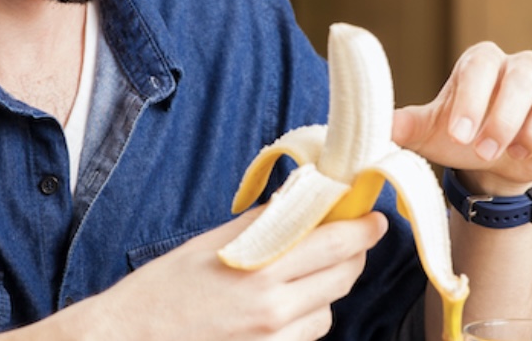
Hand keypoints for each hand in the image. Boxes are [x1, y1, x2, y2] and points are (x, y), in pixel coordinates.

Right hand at [54, 208, 387, 340]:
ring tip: (294, 280)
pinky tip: (275, 311)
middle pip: (343, 277)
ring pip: (327, 311)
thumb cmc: (159, 292)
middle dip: (351, 255)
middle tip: (344, 240)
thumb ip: (261, 225)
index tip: (372, 217)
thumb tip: (300, 203)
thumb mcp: (208, 244)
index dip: (363, 228)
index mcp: (260, 268)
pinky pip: (305, 339)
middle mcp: (274, 309)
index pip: (337, 244)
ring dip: (323, 292)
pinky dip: (301, 321)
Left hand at [391, 41, 531, 195]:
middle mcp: (520, 67)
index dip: (470, 99)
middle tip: (486, 149)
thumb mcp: (431, 133)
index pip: (480, 67)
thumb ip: (406, 126)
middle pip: (521, 75)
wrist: (495, 165)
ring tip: (517, 152)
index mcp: (481, 63)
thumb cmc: (463, 139)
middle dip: (504, 115)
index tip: (459, 134)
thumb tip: (374, 125)